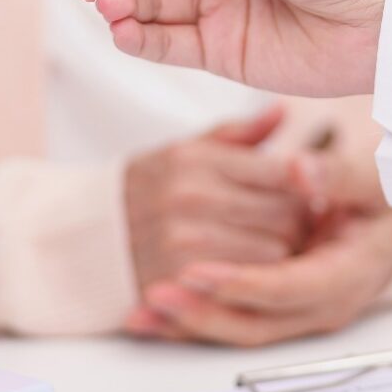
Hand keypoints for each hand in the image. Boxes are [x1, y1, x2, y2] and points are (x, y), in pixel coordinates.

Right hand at [124, 105, 309, 297]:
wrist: (83, 240)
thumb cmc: (144, 192)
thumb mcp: (184, 151)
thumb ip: (238, 135)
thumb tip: (282, 110)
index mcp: (197, 159)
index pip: (282, 170)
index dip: (306, 185)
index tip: (308, 192)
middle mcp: (191, 196)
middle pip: (287, 214)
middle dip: (298, 222)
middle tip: (291, 224)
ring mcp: (185, 240)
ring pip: (276, 251)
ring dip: (281, 254)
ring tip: (268, 246)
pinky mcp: (182, 281)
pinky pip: (249, 282)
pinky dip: (257, 279)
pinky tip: (249, 271)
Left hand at [126, 153, 391, 346]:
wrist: (386, 218)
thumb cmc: (381, 197)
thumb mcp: (374, 179)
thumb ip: (339, 175)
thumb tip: (301, 173)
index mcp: (352, 274)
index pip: (292, 289)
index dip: (246, 284)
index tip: (200, 272)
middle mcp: (324, 304)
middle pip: (259, 323)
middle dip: (206, 312)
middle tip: (157, 292)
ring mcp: (298, 313)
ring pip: (240, 330)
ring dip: (191, 323)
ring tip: (143, 308)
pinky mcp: (275, 312)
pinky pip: (228, 323)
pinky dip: (187, 323)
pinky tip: (146, 318)